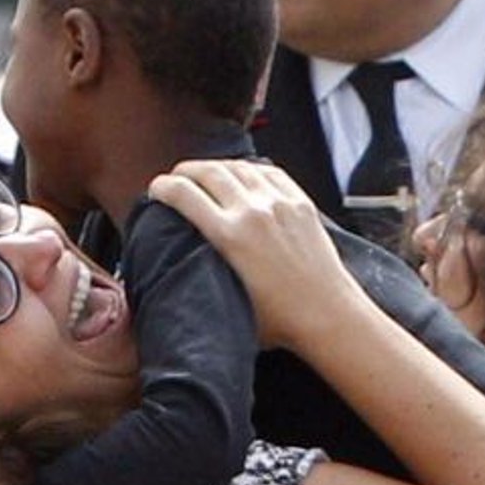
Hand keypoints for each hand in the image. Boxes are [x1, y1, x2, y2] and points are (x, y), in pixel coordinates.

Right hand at [147, 159, 361, 348]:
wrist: (328, 315)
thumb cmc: (278, 318)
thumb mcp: (225, 294)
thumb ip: (202, 269)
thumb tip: (180, 259)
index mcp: (230, 236)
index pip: (184, 194)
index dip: (163, 187)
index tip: (156, 189)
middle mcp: (253, 212)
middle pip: (209, 172)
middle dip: (186, 170)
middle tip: (176, 176)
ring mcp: (279, 204)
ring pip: (239, 166)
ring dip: (216, 166)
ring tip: (206, 172)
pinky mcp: (300, 203)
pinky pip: (269, 171)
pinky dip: (250, 167)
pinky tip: (243, 173)